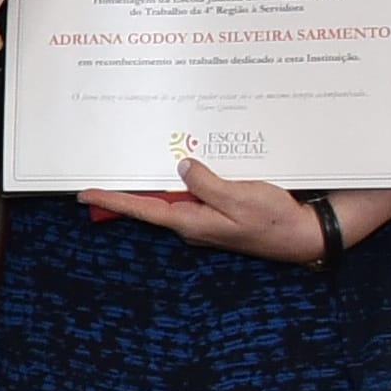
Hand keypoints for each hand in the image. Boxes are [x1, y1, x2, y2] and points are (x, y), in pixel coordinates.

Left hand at [81, 157, 328, 263]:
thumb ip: (206, 183)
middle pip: (153, 201)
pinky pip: (195, 193)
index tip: (85, 193)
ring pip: (175, 195)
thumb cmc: (275, 220)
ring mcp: (205, 219)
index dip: (113, 200)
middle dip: (132, 184)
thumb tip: (181, 168)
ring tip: (143, 156)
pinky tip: (187, 164)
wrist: (305, 235)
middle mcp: (192, 223)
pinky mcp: (219, 212)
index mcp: (191, 222)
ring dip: (162, 178)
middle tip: (107, 165)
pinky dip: (188, 179)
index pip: (143, 209)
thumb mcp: (239, 197)